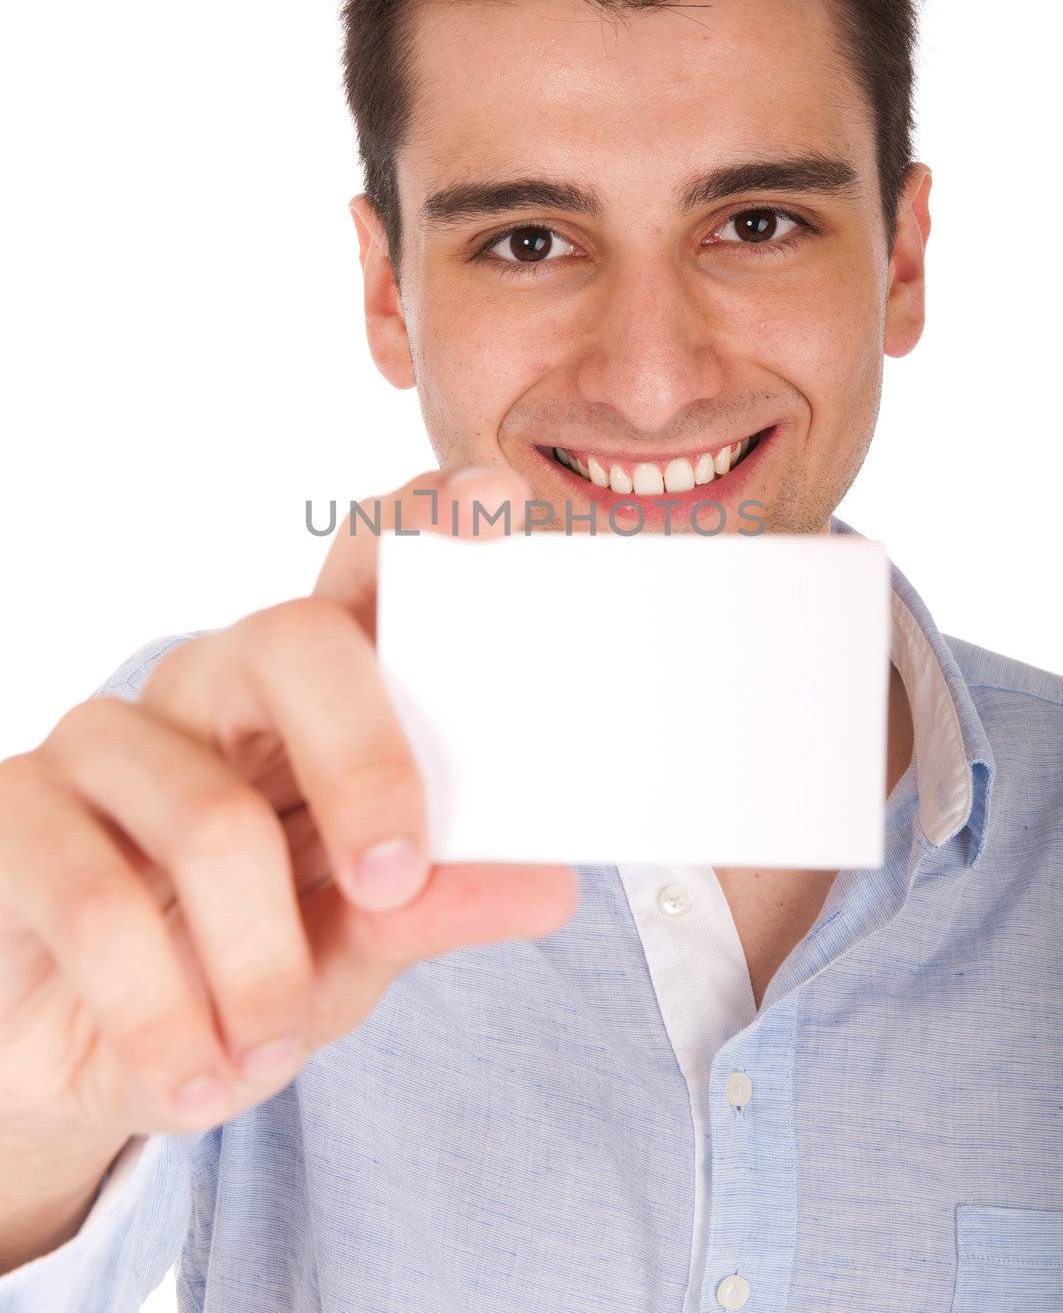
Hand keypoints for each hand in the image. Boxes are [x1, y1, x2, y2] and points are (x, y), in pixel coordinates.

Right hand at [0, 465, 578, 1161]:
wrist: (85, 1062)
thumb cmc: (233, 974)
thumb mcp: (347, 950)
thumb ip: (430, 906)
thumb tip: (550, 883)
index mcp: (310, 702)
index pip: (360, 575)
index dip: (420, 525)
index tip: (490, 499)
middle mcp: (209, 688)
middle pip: (295, 642)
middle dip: (367, 768)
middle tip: (393, 883)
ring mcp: (103, 737)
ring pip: (210, 816)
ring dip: (259, 966)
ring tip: (271, 1055)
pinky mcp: (12, 808)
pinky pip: (97, 902)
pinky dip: (163, 1017)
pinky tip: (195, 1077)